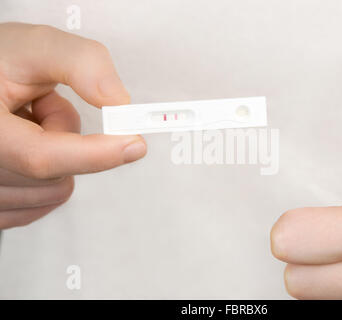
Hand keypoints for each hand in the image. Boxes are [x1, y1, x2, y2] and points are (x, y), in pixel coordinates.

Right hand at [0, 23, 146, 228]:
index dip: (94, 154)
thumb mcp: (36, 47)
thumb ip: (81, 65)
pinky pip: (43, 204)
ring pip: (55, 191)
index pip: (41, 157)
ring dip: (58, 154)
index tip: (133, 145)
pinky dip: (49, 176)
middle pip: (57, 174)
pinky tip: (26, 145)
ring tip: (27, 121)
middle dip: (64, 134)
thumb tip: (118, 101)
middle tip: (39, 104)